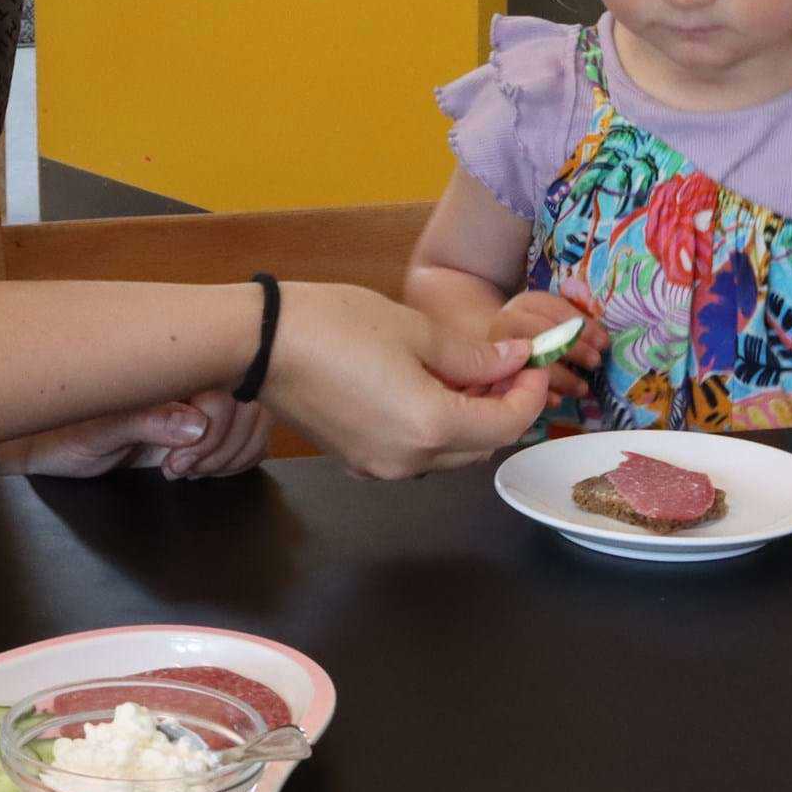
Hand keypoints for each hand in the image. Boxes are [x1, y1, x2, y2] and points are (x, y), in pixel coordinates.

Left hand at [0, 392, 268, 479]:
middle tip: (179, 470)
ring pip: (254, 414)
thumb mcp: (98, 432)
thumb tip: (196, 422)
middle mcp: (187, 374)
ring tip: (191, 471)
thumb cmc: (64, 434)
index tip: (176, 463)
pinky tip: (209, 469)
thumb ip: (148, 422)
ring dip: (234, 451)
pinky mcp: (201, 421)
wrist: (48, 446)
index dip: (212, 431)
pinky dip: (240, 453)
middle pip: (248, 400)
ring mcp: (197, 396)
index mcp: (166, 366)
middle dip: (223, 445)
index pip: (225, 386)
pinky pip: (246, 428)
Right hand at [262, 283, 548, 478]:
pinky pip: (412, 454)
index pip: (507, 425)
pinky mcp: (355, 460)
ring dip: (468, 421)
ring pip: (447, 454)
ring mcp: (379, 466)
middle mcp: (409, 462)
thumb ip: (471, 355)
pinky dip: (432, 429)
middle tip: (504, 366)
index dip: (530, 394)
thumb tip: (513, 361)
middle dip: (502, 409)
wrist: (258, 343)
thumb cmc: (333, 325)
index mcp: (431, 427)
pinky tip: (423, 389)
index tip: (532, 363)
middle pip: (481, 447)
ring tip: (464, 373)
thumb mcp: (413, 330)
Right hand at [486, 283, 606, 405]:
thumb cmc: (537, 333)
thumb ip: (575, 324)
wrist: (497, 345)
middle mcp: (508, 319)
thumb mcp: (553, 319)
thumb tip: (603, 342)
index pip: (557, 310)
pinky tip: (557, 400)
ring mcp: (497, 345)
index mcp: (528, 303)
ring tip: (582, 388)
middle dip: (573, 349)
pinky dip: (541, 394)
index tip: (604, 344)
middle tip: (595, 363)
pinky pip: (519, 384)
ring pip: (531, 360)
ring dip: (562, 377)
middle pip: (542, 332)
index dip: (584, 327)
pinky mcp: (493, 371)